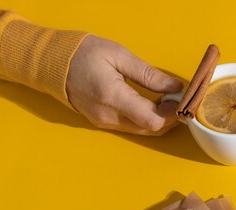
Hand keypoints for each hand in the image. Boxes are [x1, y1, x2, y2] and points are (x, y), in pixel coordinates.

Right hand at [66, 35, 182, 135]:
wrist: (54, 63)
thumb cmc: (86, 54)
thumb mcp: (119, 56)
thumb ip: (149, 75)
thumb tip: (175, 87)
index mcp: (113, 97)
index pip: (152, 120)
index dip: (172, 114)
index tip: (181, 99)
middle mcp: (109, 116)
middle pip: (151, 129)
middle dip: (170, 117)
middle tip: (176, 98)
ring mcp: (105, 123)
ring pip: (143, 131)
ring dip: (160, 119)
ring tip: (166, 100)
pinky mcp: (104, 124)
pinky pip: (133, 128)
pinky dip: (147, 120)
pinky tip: (152, 104)